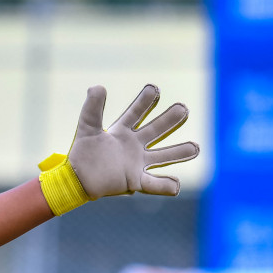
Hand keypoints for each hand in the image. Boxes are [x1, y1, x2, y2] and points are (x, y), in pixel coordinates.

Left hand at [39, 84, 199, 214]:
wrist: (76, 179)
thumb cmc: (82, 154)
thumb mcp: (87, 127)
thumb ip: (92, 108)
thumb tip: (97, 86)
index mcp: (122, 131)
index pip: (137, 113)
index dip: (145, 101)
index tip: (154, 89)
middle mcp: (133, 145)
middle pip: (156, 130)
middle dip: (170, 119)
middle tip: (183, 109)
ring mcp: (137, 163)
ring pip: (163, 156)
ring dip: (179, 152)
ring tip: (196, 148)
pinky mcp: (135, 180)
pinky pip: (154, 184)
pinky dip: (166, 186)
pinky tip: (176, 186)